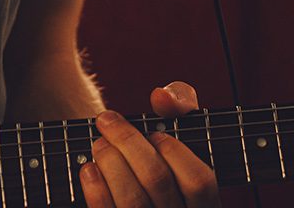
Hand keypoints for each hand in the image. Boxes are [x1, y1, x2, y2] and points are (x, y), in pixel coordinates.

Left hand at [81, 81, 218, 207]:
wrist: (138, 188)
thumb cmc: (163, 154)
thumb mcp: (183, 130)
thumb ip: (181, 104)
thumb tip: (161, 96)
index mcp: (204, 204)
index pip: (199, 180)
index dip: (175, 152)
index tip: (154, 133)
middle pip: (157, 180)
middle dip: (128, 142)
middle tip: (107, 122)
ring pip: (132, 201)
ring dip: (110, 161)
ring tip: (99, 143)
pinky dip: (96, 190)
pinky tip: (89, 169)